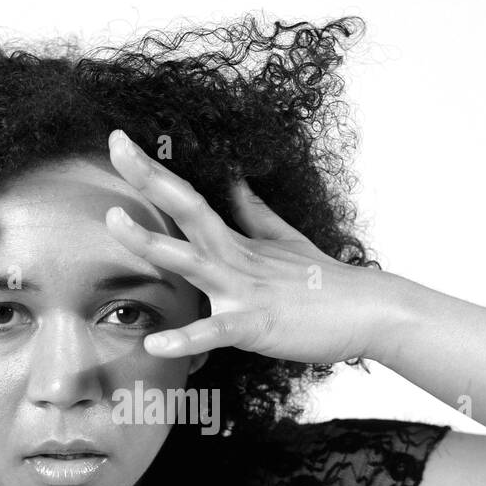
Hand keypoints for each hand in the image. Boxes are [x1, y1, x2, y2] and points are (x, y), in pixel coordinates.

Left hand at [102, 129, 379, 365]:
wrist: (371, 312)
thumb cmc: (328, 284)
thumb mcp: (287, 242)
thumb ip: (254, 215)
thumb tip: (234, 183)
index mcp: (237, 242)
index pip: (187, 198)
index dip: (153, 172)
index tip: (120, 142)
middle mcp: (236, 259)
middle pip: (186, 212)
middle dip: (148, 180)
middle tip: (116, 146)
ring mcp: (245, 290)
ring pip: (192, 262)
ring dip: (152, 243)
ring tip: (114, 223)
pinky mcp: (256, 325)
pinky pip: (215, 333)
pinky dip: (186, 338)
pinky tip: (155, 343)